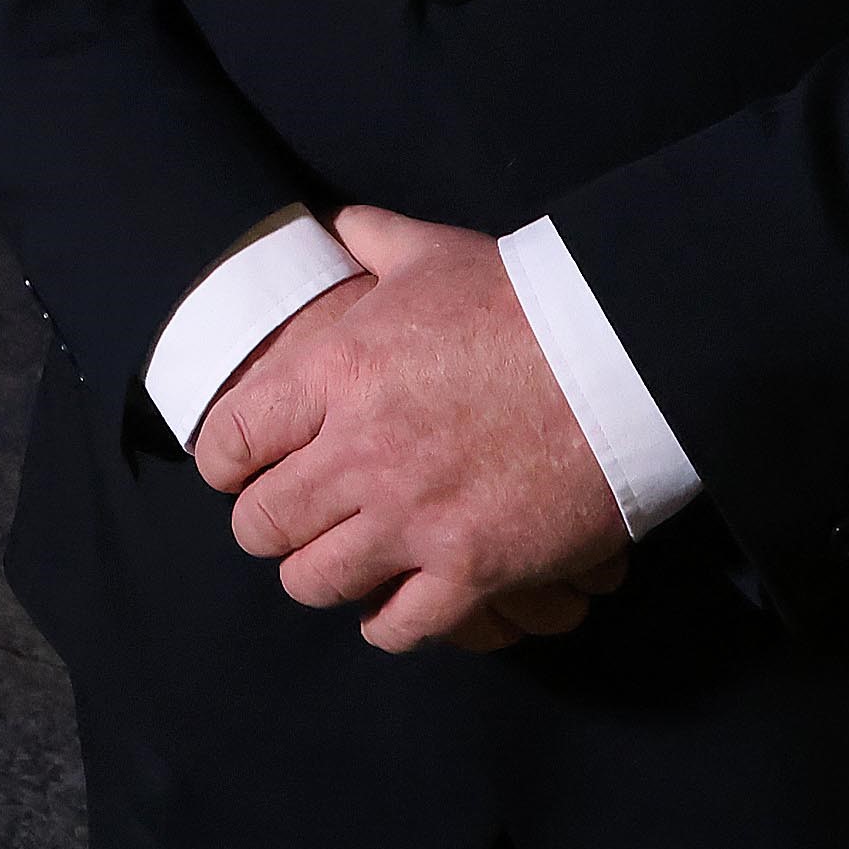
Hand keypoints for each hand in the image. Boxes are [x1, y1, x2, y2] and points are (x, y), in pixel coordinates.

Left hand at [206, 206, 629, 654]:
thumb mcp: (434, 253)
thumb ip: (373, 238)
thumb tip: (341, 223)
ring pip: (315, 580)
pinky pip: (397, 625)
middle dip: (265, 525)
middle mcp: (358, 451)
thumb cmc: (525, 299)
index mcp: (335, 371)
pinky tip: (392, 604)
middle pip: (261, 524)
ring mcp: (413, 516)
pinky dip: (386, 622)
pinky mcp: (471, 568)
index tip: (240, 469)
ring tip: (336, 560)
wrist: (623, 354)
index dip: (226, 461)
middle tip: (285, 519)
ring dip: (318, 573)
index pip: (231, 440)